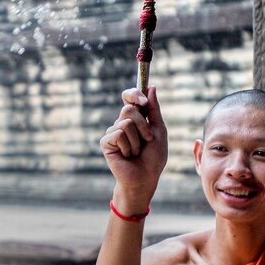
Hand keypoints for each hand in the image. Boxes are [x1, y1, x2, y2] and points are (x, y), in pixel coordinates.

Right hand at [100, 86, 167, 211]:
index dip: (134, 93)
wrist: (145, 178)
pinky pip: (118, 134)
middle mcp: (122, 122)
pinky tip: (127, 156)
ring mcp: (112, 132)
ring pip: (126, 122)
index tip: (143, 100)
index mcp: (136, 117)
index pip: (129, 96)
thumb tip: (152, 87)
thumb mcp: (158, 130)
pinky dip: (128, 146)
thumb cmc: (154, 157)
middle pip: (128, 108)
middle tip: (147, 140)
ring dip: (137, 139)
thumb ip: (154, 110)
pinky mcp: (105, 142)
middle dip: (143, 125)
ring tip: (136, 152)